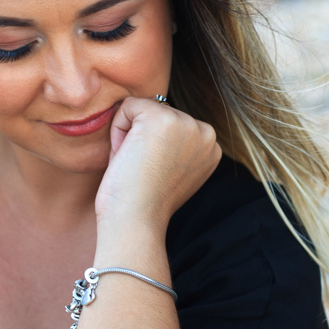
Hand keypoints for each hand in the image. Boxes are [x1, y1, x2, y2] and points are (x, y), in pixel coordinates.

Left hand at [95, 97, 220, 232]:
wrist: (135, 221)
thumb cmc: (141, 203)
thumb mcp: (168, 169)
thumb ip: (172, 145)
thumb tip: (154, 122)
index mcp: (210, 147)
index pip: (171, 126)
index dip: (152, 149)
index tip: (153, 176)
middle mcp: (206, 133)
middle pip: (157, 114)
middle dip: (141, 139)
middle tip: (142, 172)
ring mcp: (187, 123)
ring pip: (142, 110)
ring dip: (130, 136)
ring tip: (136, 166)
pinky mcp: (162, 118)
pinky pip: (128, 106)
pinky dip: (118, 130)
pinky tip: (128, 156)